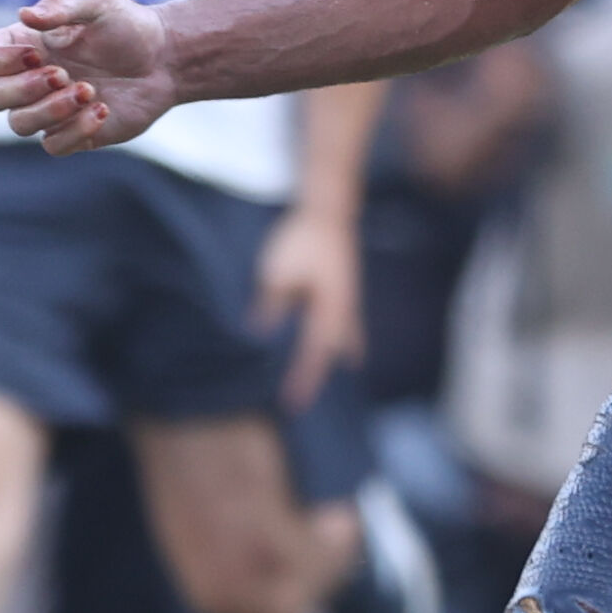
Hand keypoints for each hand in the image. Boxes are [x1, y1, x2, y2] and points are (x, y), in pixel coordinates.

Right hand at [0, 0, 178, 150]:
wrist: (165, 57)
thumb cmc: (125, 23)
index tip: (35, 53)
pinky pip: (53, 145)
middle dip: (22, 89)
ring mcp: (48, 109)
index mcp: (22, 45)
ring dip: (51, 110)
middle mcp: (28, 79)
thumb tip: (26, 15)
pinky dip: (75, 130)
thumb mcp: (96, 1)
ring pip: (19, 124)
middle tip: (62, 74)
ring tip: (89, 90)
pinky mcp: (72, 133)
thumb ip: (61, 5)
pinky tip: (102, 109)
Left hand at [248, 205, 362, 409]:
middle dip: (319, 375)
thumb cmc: (301, 239)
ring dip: (340, 356)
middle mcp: (343, 310)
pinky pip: (349, 321)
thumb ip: (271, 305)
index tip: (292, 402)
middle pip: (333, 353)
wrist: (327, 210)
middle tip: (305, 400)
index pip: (312, 354)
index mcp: (327, 310)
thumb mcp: (277, 272)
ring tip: (346, 372)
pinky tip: (350, 341)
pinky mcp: (346, 286)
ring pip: (347, 337)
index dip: (302, 380)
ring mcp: (348, 298)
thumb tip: (260, 334)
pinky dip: (349, 336)